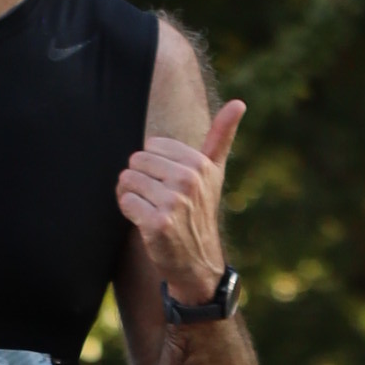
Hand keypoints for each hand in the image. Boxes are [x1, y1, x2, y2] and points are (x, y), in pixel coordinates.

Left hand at [117, 98, 245, 301]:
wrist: (197, 262)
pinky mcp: (158, 223)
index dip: (152, 166)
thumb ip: (222, 136)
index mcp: (200, 164)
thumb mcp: (214, 172)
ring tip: (150, 211)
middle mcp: (189, 180)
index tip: (167, 184)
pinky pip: (125, 201)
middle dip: (139, 181)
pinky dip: (129, 212)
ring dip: (131, 197)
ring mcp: (174, 202)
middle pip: (136, 161)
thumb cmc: (200, 211)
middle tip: (155, 200)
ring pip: (127, 181)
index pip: (151, 146)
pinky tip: (145, 223)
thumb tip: (239, 102)